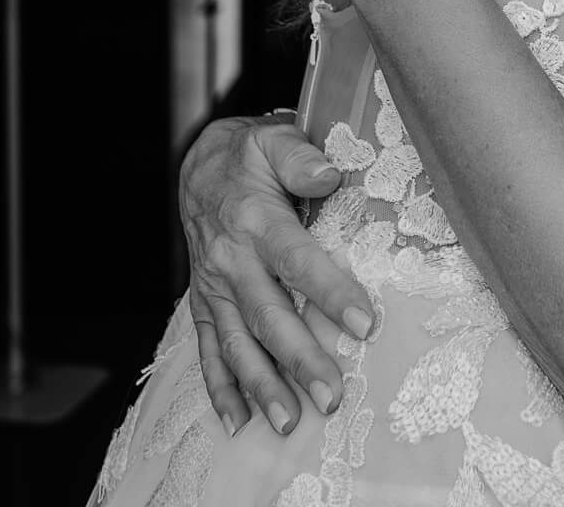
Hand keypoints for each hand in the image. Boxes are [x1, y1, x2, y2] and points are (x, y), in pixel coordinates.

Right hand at [179, 113, 375, 436]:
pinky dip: (220, 389)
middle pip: (268, 316)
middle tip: (332, 397)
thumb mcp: (273, 139)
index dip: (330, 293)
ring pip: (237, 344)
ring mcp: (214, 288)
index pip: (298, 261)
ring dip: (262, 386)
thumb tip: (331, 174)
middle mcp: (231, 260)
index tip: (364, 325)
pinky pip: (207, 351)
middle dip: (299, 361)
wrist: (199, 167)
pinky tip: (236, 424)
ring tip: (290, 423)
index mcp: (255, 220)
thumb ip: (300, 156)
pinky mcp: (203, 305)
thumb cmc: (249, 156)